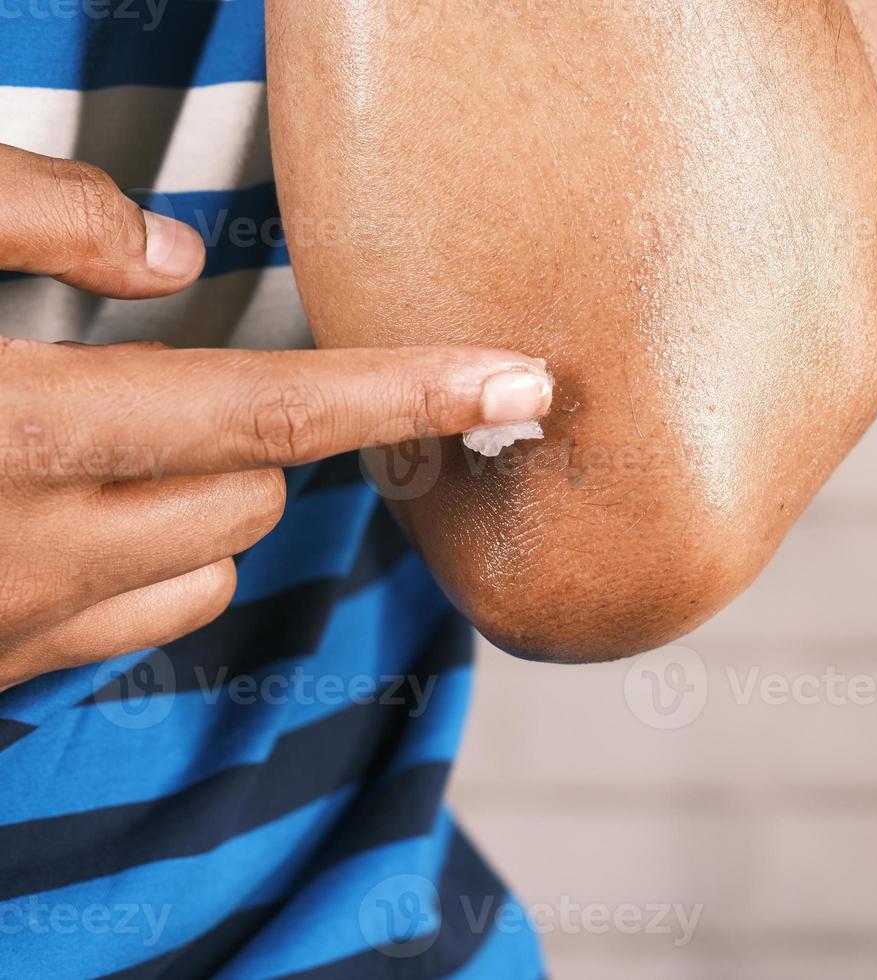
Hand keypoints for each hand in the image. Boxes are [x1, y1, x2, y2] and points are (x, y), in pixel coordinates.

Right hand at [0, 144, 553, 688]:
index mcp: (22, 434)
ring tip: (108, 444)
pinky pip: (143, 624)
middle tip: (149, 376)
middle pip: (254, 494)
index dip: (410, 392)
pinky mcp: (0, 668)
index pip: (271, 412)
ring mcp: (18, 626)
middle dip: (247, 431)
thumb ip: (35, 224)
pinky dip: (153, 569)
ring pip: (212, 571)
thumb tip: (175, 256)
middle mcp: (39, 553)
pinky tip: (78, 516)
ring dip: (205, 500)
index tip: (519, 381)